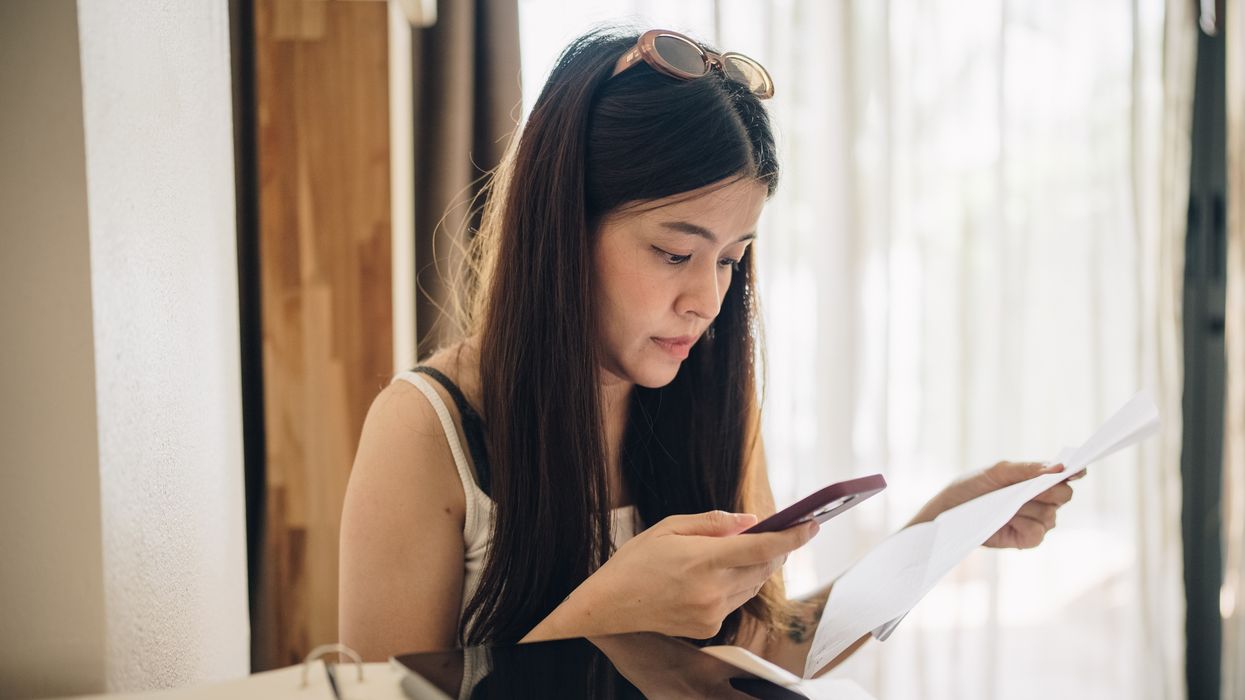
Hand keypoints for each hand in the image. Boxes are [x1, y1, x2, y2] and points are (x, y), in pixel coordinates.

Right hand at [572, 510, 817, 639]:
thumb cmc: (636, 561)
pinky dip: (737, 585)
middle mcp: (713, 589)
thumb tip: (752, 521)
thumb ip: (715, 523)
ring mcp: (713, 612)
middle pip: (764, 566)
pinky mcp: (709, 626)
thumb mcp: (670, 527)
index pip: (763, 546)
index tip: (812, 525)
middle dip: (777, 548)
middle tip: (782, 531)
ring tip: (743, 551)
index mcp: (704, 559)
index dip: (793, 536)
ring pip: (753, 585)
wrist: (610, 605)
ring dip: (757, 566)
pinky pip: (736, 600)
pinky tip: (717, 575)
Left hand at [908, 461, 1085, 548]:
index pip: (1065, 475)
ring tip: (1006, 505)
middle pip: (1064, 495)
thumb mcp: (998, 471)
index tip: (1077, 470)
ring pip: (1051, 515)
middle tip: (1027, 489)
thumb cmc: (972, 486)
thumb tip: (1060, 467)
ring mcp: (1036, 520)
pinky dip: (1024, 526)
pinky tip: (1008, 520)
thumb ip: (1029, 469)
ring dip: (1028, 508)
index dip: (1074, 472)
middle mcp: (1042, 500)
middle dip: (1049, 491)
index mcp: (1038, 480)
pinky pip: (1038, 533)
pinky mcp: (1026, 539)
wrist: (949, 510)